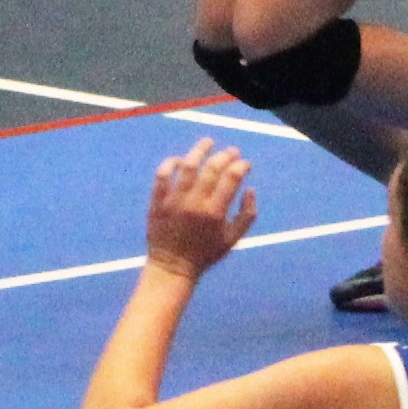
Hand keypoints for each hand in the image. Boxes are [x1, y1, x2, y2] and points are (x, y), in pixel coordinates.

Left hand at [143, 140, 255, 275]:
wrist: (172, 266)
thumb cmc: (205, 254)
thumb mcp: (233, 239)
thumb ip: (247, 214)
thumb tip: (250, 189)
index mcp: (215, 212)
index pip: (232, 178)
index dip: (241, 165)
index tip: (245, 164)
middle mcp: (194, 203)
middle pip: (212, 168)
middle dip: (225, 156)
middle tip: (232, 151)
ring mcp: (174, 201)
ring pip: (187, 166)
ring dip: (199, 150)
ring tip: (208, 142)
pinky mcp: (157, 201)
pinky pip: (162, 175)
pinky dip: (171, 163)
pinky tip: (181, 159)